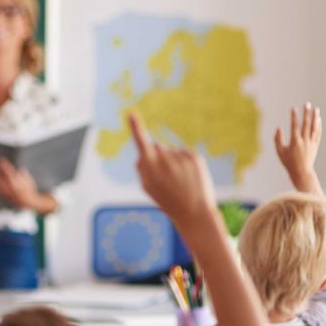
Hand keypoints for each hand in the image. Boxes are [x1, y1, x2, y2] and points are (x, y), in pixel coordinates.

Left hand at [0, 158, 56, 211]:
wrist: (25, 201)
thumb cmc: (27, 188)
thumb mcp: (28, 179)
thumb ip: (22, 173)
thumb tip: (19, 169)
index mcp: (16, 182)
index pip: (10, 173)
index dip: (5, 166)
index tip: (0, 159)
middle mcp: (9, 187)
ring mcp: (4, 191)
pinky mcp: (1, 194)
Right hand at [128, 112, 217, 228]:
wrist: (195, 212)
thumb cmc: (168, 201)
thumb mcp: (149, 188)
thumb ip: (142, 168)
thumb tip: (143, 152)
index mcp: (151, 168)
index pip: (141, 143)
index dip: (136, 127)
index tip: (131, 113)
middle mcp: (165, 159)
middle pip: (157, 147)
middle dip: (158, 156)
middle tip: (166, 179)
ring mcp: (181, 157)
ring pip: (171, 151)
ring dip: (172, 161)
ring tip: (179, 181)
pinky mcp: (194, 157)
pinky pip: (183, 152)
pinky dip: (183, 162)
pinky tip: (188, 177)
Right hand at [273, 102, 322, 193]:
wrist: (301, 172)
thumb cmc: (288, 162)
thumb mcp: (279, 152)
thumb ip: (278, 139)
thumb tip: (278, 128)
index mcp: (295, 142)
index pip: (294, 126)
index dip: (294, 116)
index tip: (293, 108)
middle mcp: (304, 141)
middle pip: (306, 124)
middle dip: (306, 113)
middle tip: (307, 104)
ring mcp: (311, 142)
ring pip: (314, 127)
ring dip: (315, 117)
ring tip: (316, 109)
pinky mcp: (315, 145)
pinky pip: (318, 133)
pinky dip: (319, 126)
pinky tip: (319, 119)